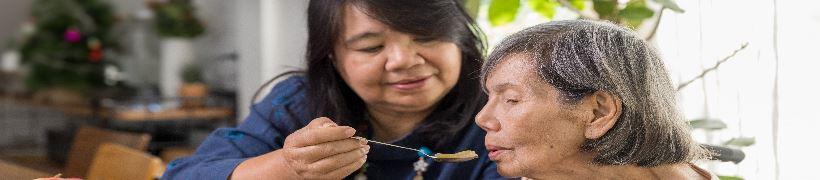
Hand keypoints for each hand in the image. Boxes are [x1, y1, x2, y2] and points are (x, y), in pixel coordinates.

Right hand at [232, 117, 368, 179]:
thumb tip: (337, 128)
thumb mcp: (308, 129)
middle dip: (348, 145)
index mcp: (296, 142)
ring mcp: (309, 171)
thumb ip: (322, 125)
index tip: (352, 130)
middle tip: (363, 141)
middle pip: (327, 150)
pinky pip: (337, 174)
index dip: (336, 133)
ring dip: (353, 156)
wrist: (293, 164)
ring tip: (364, 150)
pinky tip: (360, 160)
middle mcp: (300, 158)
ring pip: (334, 164)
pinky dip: (352, 167)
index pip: (317, 136)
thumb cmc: (306, 142)